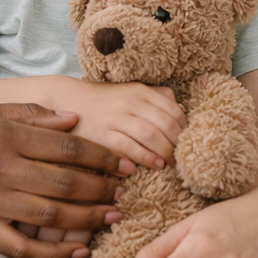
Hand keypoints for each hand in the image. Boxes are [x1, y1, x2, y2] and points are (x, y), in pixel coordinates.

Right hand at [0, 100, 131, 257]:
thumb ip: (29, 114)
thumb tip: (73, 120)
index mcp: (4, 134)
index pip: (68, 146)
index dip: (102, 156)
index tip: (124, 163)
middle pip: (67, 182)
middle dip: (103, 188)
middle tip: (124, 190)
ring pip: (52, 216)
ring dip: (89, 218)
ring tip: (110, 215)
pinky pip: (23, 246)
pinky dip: (55, 252)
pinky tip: (78, 249)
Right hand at [62, 80, 186, 171]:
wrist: (68, 99)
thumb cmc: (106, 101)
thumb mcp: (132, 91)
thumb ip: (156, 97)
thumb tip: (181, 113)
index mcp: (141, 91)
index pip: (174, 111)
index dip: (186, 130)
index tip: (189, 144)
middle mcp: (130, 102)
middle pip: (166, 124)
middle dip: (178, 145)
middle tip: (184, 160)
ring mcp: (116, 118)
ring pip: (151, 135)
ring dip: (165, 153)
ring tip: (171, 165)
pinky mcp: (102, 134)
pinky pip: (129, 147)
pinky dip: (145, 157)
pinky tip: (154, 166)